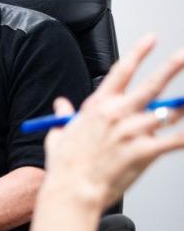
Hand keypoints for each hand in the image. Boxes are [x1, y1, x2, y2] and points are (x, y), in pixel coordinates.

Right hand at [43, 35, 183, 209]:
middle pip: (151, 85)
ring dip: (181, 107)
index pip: (121, 72)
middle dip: (170, 68)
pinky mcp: (144, 151)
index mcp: (97, 107)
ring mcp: (132, 132)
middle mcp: (117, 114)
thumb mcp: (59, 134)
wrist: (73, 190)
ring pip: (167, 112)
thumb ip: (64, 116)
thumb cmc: (65, 166)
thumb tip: (61, 105)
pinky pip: (175, 140)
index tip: (151, 40)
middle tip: (183, 56)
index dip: (138, 53)